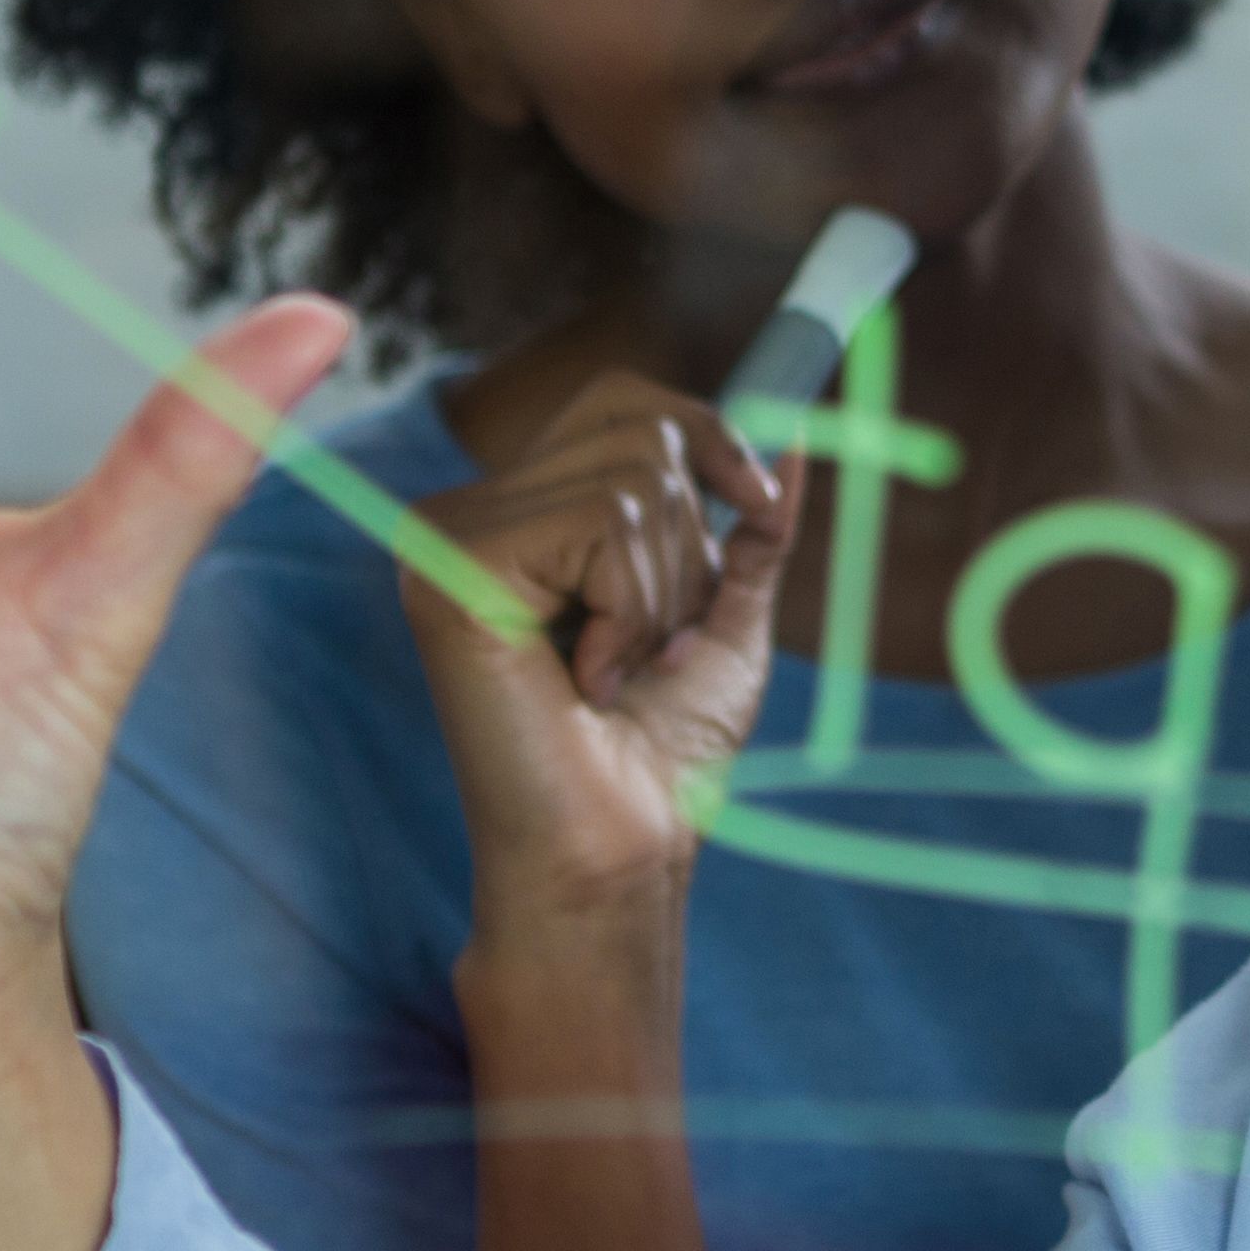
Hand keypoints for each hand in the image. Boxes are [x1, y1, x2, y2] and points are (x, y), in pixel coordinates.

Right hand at [402, 373, 793, 984]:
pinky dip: (629, 612)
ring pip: (629, 483)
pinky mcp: (452, 567)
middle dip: (691, 545)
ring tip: (623, 673)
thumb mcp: (725, 618)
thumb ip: (750, 529)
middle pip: (638, 429)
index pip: (622, 400)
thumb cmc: (664, 755)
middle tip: (660, 646)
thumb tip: (799, 434)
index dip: (707, 433)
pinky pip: (599, 526)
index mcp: (525, 514)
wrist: (623, 850)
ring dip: (663, 596)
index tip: (754, 502)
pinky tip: (588, 682)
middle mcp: (472, 513)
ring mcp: (450, 536)